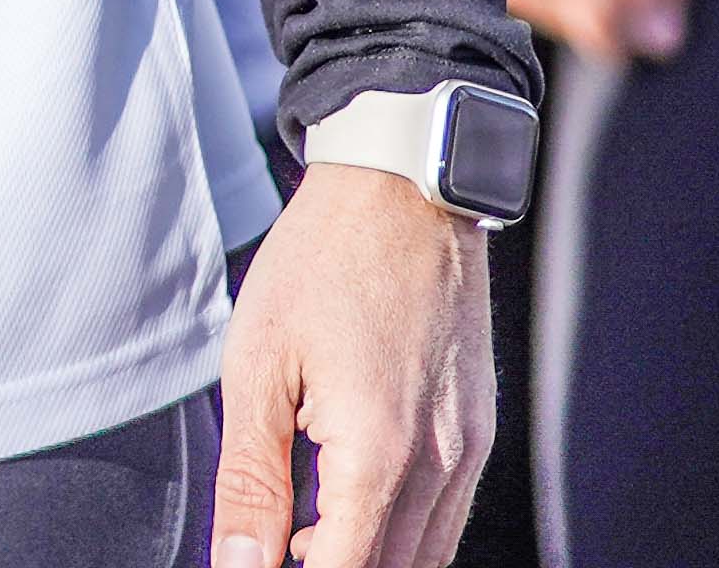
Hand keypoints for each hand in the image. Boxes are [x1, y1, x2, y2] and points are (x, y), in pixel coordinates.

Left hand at [211, 162, 495, 567]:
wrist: (402, 188)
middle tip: (272, 547)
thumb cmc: (322, 261)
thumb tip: (239, 563)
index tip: (254, 566)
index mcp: (379, 454)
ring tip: (300, 535)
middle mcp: (439, 463)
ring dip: (367, 558)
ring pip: (426, 555)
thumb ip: (251, 481)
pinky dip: (401, 532)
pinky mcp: (478, 431)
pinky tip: (346, 504)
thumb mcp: (257, 367)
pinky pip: (446, 515)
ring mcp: (468, 449)